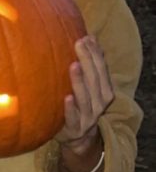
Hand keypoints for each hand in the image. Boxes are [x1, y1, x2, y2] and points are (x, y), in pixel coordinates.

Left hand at [55, 34, 114, 153]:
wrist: (77, 135)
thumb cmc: (79, 103)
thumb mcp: (88, 85)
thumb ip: (89, 65)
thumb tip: (88, 36)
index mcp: (104, 91)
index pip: (102, 70)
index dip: (96, 54)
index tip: (87, 38)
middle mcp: (99, 104)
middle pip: (95, 81)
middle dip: (88, 61)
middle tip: (78, 43)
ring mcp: (88, 117)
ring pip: (86, 98)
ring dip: (80, 81)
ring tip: (74, 65)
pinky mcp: (74, 128)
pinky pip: (73, 118)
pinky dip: (71, 108)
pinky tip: (67, 97)